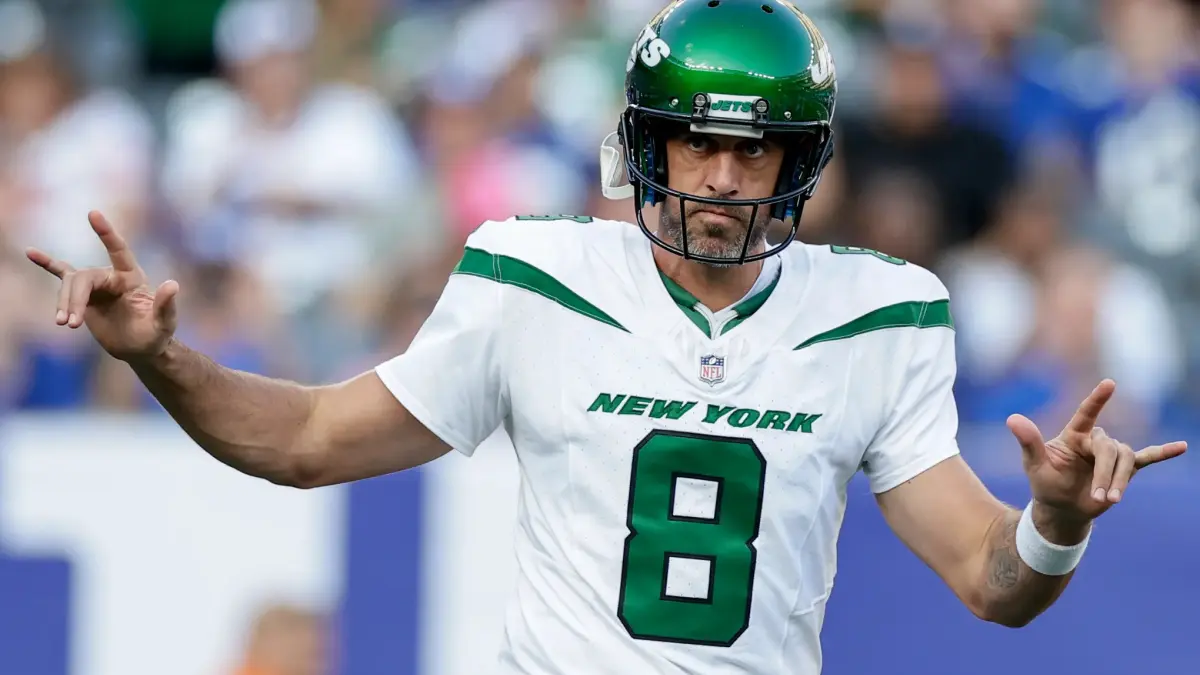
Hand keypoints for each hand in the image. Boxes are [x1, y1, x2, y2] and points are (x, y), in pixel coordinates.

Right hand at [25, 211, 179, 361]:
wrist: (139, 348)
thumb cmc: (155, 335)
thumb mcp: (164, 324)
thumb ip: (166, 306)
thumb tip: (172, 284)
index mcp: (132, 277)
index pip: (118, 250)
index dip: (106, 233)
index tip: (93, 214)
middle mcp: (112, 276)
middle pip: (84, 278)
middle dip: (75, 300)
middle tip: (71, 325)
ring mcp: (96, 284)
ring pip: (70, 285)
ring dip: (64, 304)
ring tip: (64, 324)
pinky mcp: (83, 294)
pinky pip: (63, 274)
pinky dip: (47, 263)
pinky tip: (30, 252)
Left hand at [1007, 379, 1186, 521]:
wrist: (1062, 508)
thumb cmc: (1045, 483)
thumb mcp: (1034, 464)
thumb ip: (1028, 441)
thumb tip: (1012, 418)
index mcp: (1073, 435)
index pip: (1086, 413)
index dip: (1097, 399)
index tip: (1109, 383)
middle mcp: (1094, 440)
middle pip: (1110, 449)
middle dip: (1107, 474)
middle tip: (1102, 499)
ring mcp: (1110, 454)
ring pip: (1126, 459)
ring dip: (1120, 481)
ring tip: (1111, 501)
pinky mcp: (1125, 468)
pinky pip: (1148, 457)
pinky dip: (1163, 452)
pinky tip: (1182, 447)